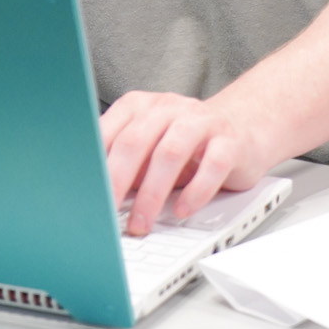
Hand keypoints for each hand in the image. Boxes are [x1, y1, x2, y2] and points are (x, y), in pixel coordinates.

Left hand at [100, 89, 274, 235]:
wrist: (243, 126)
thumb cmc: (188, 143)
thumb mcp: (151, 148)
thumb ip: (126, 164)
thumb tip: (97, 197)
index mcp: (142, 106)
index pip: (110, 131)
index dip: (95, 164)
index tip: (85, 194)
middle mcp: (169, 108)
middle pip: (136, 141)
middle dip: (118, 180)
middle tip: (108, 212)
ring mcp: (201, 121)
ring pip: (171, 153)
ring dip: (153, 193)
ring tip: (142, 222)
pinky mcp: (230, 141)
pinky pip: (212, 165)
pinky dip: (195, 191)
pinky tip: (182, 210)